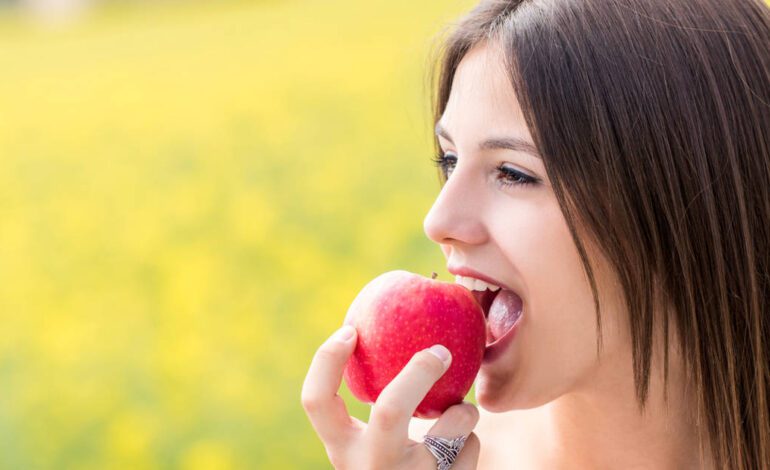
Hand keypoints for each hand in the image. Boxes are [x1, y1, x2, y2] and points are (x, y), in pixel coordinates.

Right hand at [301, 325, 480, 469]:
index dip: (327, 360)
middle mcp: (371, 469)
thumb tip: (384, 334)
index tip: (350, 331)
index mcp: (343, 452)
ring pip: (450, 428)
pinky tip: (461, 448)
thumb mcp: (371, 448)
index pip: (316, 401)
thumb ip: (377, 410)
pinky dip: (470, 440)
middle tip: (440, 351)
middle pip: (391, 409)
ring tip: (459, 411)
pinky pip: (470, 448)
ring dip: (462, 411)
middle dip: (419, 372)